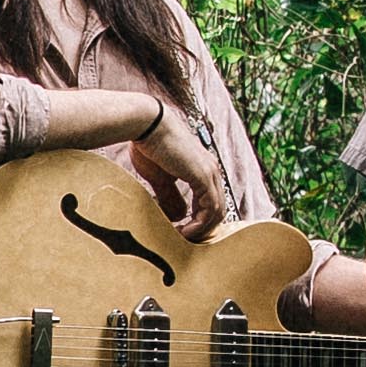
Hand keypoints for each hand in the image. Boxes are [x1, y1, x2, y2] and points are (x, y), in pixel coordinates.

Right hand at [121, 108, 222, 232]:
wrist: (147, 125)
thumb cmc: (149, 146)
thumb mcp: (161, 179)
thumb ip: (170, 197)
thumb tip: (178, 217)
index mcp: (203, 170)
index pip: (210, 202)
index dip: (198, 222)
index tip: (180, 232)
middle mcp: (212, 171)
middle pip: (218, 210)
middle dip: (202, 229)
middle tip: (183, 241)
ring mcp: (210, 173)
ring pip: (217, 212)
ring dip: (201, 230)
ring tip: (182, 239)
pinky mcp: (204, 176)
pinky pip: (210, 208)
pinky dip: (199, 224)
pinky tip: (184, 231)